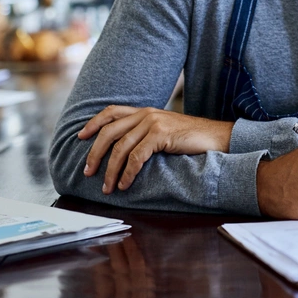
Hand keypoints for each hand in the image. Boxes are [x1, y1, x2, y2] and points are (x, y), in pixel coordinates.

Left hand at [78, 106, 233, 193]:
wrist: (216, 136)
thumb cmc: (191, 138)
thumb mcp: (163, 131)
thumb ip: (145, 133)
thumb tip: (125, 151)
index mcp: (144, 111)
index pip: (111, 111)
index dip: (93, 123)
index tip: (81, 137)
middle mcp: (146, 113)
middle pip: (110, 131)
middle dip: (95, 153)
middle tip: (87, 171)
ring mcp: (153, 122)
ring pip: (121, 147)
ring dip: (110, 170)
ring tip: (107, 187)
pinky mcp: (161, 134)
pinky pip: (136, 156)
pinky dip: (128, 173)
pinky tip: (125, 184)